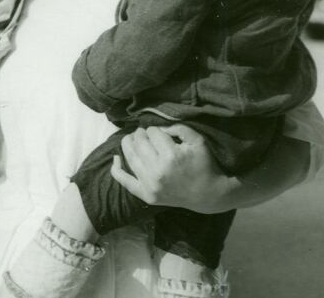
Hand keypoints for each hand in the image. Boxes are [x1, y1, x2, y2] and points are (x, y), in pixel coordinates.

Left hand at [110, 125, 232, 212]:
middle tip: (144, 133)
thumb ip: (178, 128)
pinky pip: (125, 181)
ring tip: (133, 139)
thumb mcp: (198, 140)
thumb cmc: (204, 164)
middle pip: (139, 142)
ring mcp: (150, 185)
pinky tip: (115, 158)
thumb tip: (158, 129)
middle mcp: (158, 170)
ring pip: (130, 156)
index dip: (155, 129)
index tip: (161, 133)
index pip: (152, 132)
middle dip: (140, 134)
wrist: (208, 195)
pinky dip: (117, 169)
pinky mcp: (146, 195)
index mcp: (171, 155)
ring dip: (128, 144)